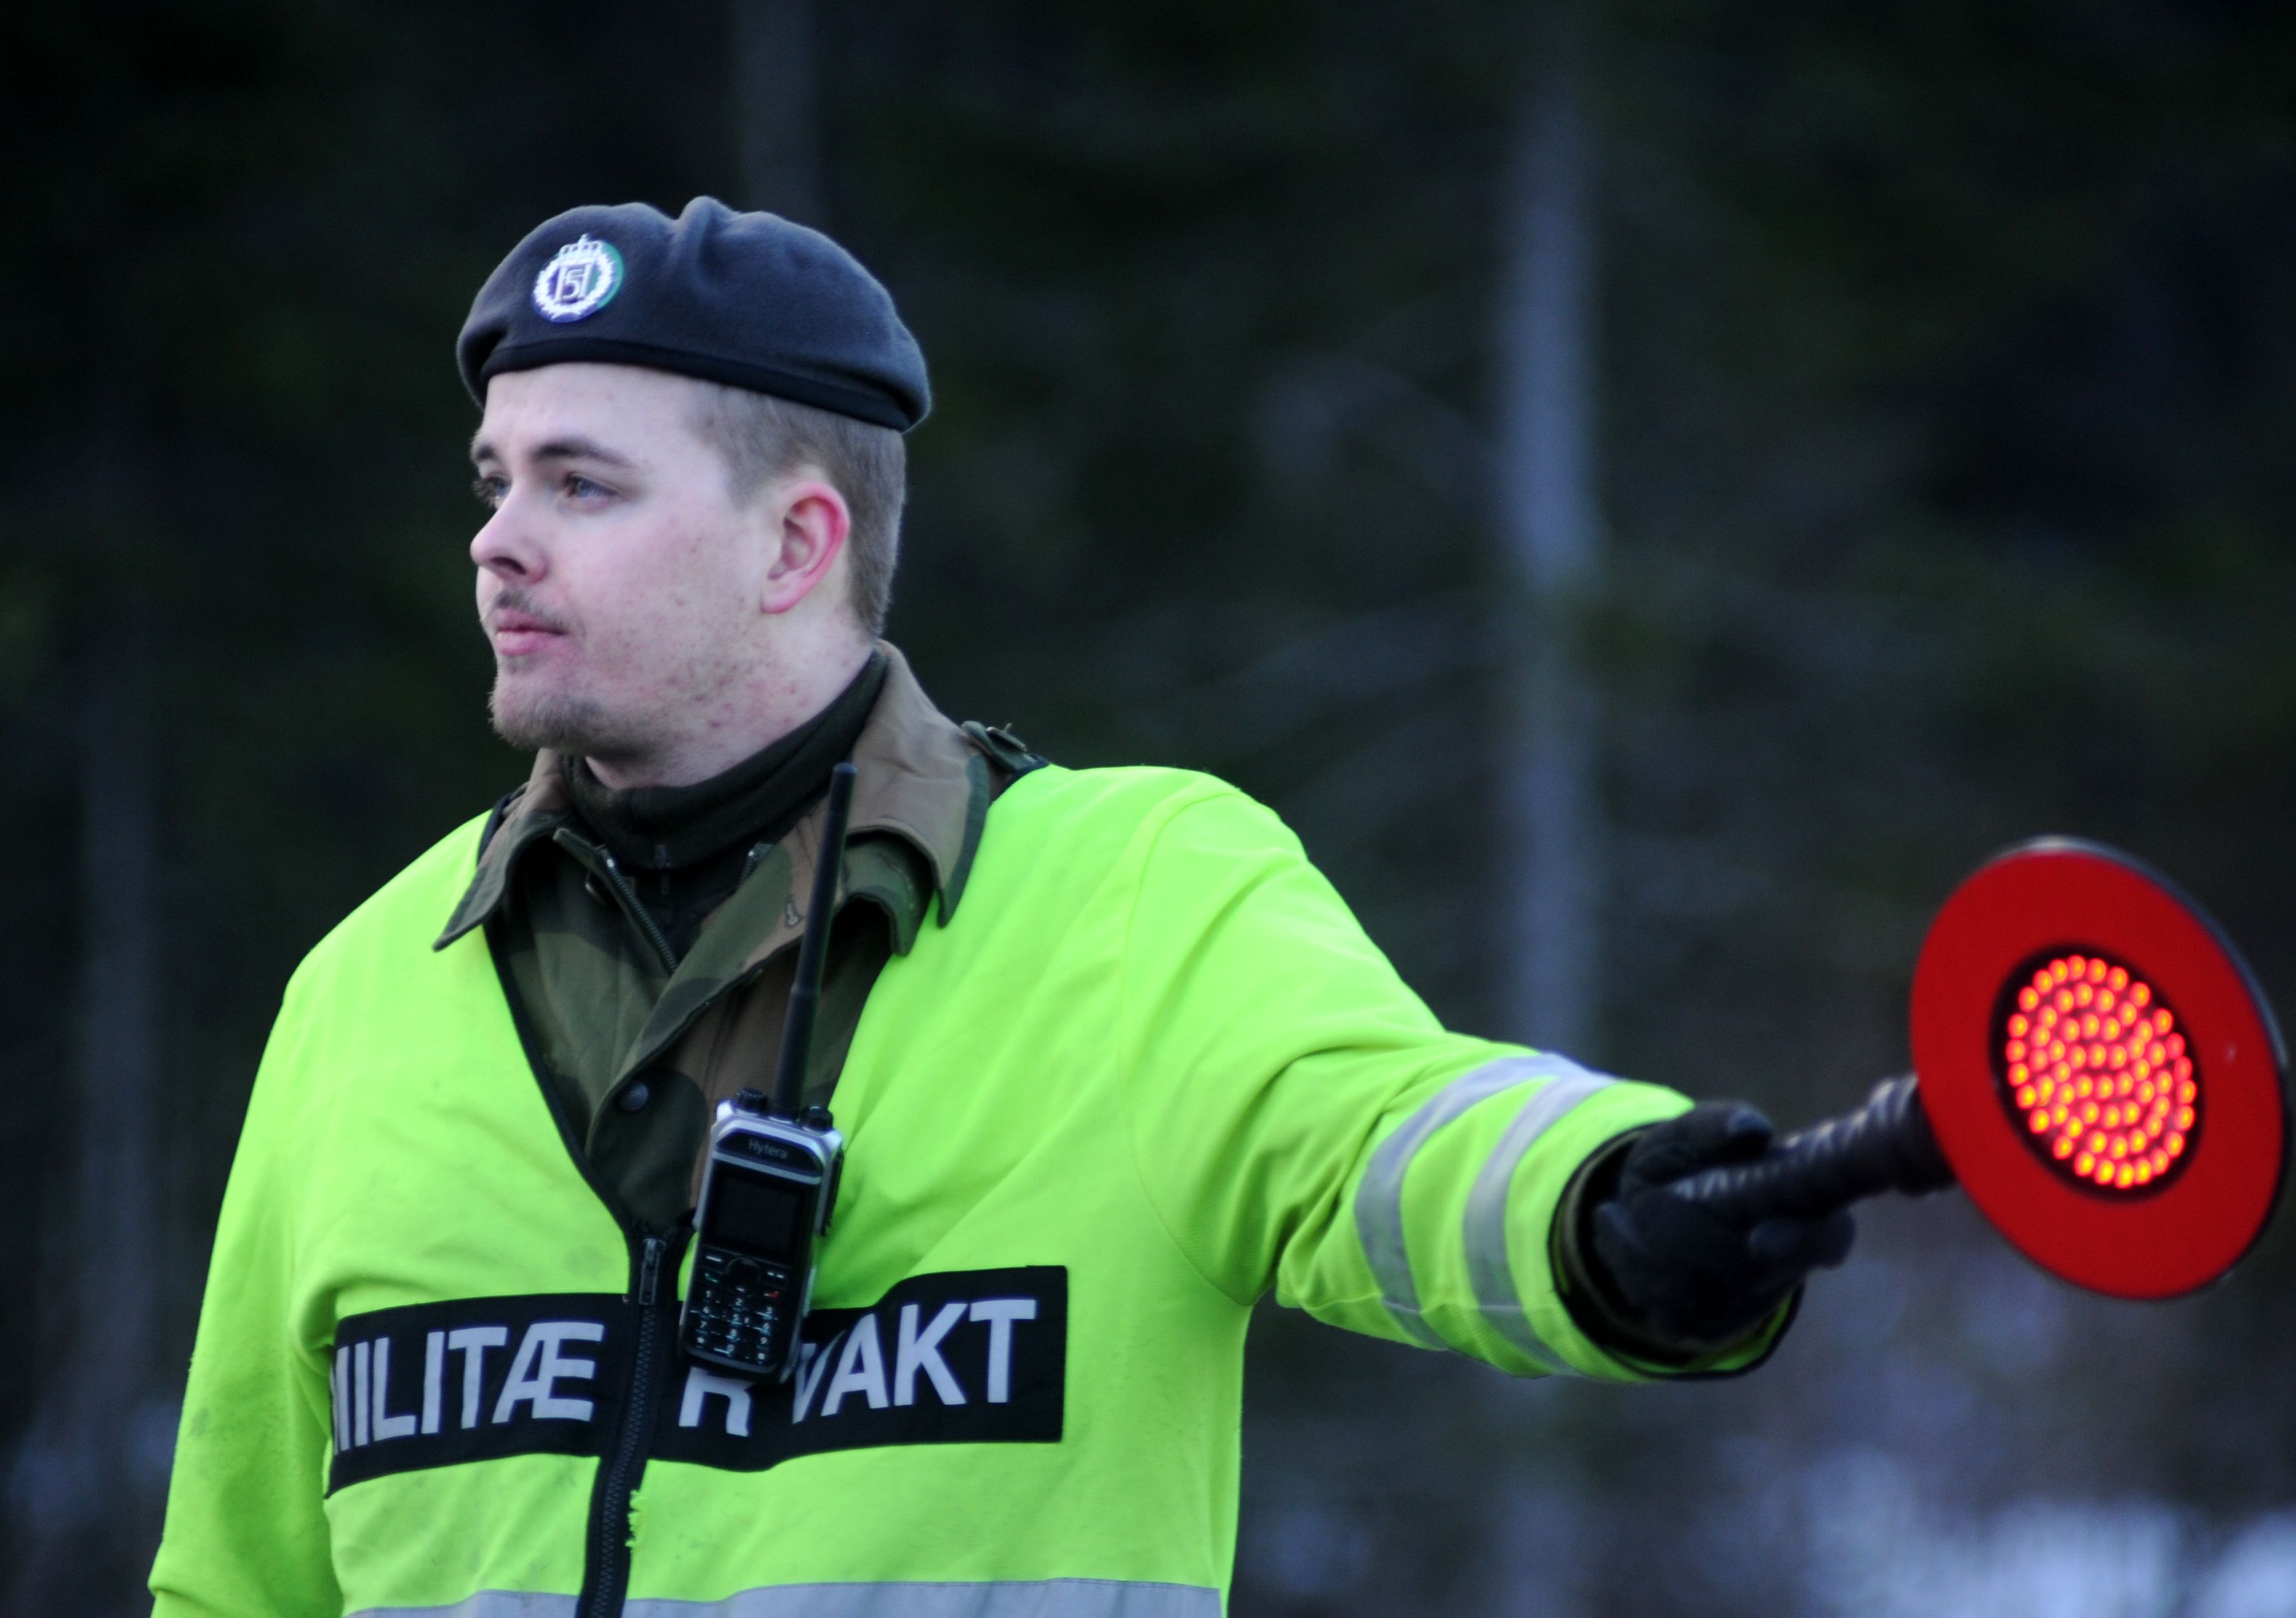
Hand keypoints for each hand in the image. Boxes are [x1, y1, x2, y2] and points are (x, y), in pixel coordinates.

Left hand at [1579, 1102, 1855, 1353]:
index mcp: (1803, 1208)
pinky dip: (1631, 1274)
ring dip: (1642, 1252)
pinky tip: (1626, 1244)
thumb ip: (1718, 1125)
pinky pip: (1667, 1316)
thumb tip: (1749, 1129)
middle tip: (1645, 1199)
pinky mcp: (1715, 1329)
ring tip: (1624, 1213)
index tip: (1759, 1241)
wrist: (1642, 1204)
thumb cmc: (1684, 1158)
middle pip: (1738, 1271)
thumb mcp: (1690, 1132)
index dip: (1804, 1244)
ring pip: (1694, 1297)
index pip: (1830, 1235)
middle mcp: (1788, 1264)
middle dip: (1680, 1234)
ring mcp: (1753, 1304)